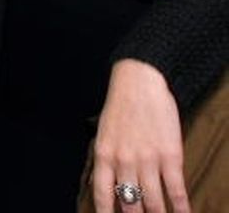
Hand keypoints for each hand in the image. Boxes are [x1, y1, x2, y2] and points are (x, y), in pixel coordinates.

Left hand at [90, 59, 188, 212]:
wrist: (139, 83)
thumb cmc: (120, 108)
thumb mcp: (104, 135)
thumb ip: (106, 160)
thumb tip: (107, 186)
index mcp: (104, 155)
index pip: (103, 195)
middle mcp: (124, 161)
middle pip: (130, 204)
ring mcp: (147, 160)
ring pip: (153, 201)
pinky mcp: (170, 155)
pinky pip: (175, 189)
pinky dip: (181, 207)